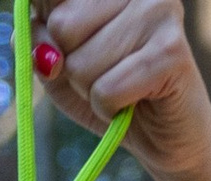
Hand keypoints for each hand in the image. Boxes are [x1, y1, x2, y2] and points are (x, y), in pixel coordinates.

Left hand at [39, 0, 210, 180]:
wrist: (166, 137)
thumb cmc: (112, 93)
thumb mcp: (62, 67)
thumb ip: (40, 41)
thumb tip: (42, 47)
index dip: (48, 29)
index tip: (60, 49)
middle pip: (62, 27)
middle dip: (72, 66)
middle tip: (103, 74)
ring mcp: (158, 10)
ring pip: (81, 63)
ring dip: (91, 91)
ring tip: (121, 89)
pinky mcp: (170, 50)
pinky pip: (106, 91)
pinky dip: (109, 108)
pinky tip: (133, 103)